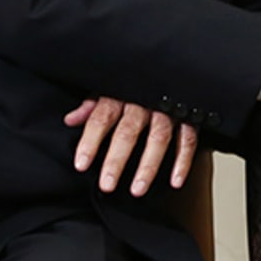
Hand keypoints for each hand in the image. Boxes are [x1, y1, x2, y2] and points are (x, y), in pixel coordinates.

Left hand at [65, 97, 197, 196]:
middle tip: (107, 184)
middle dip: (117, 160)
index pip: (101, 118)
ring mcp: (168, 109)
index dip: (90, 141)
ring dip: (148, 166)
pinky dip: (183, 162)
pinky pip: (188, 140)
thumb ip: (92, 105)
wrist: (175, 69)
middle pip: (128, 131)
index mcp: (121, 94)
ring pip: (159, 138)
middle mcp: (144, 101)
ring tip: (137, 190)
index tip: (81, 165)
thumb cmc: (136, 85)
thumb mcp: (111, 88)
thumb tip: (70, 120)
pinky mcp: (189, 117)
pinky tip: (175, 182)